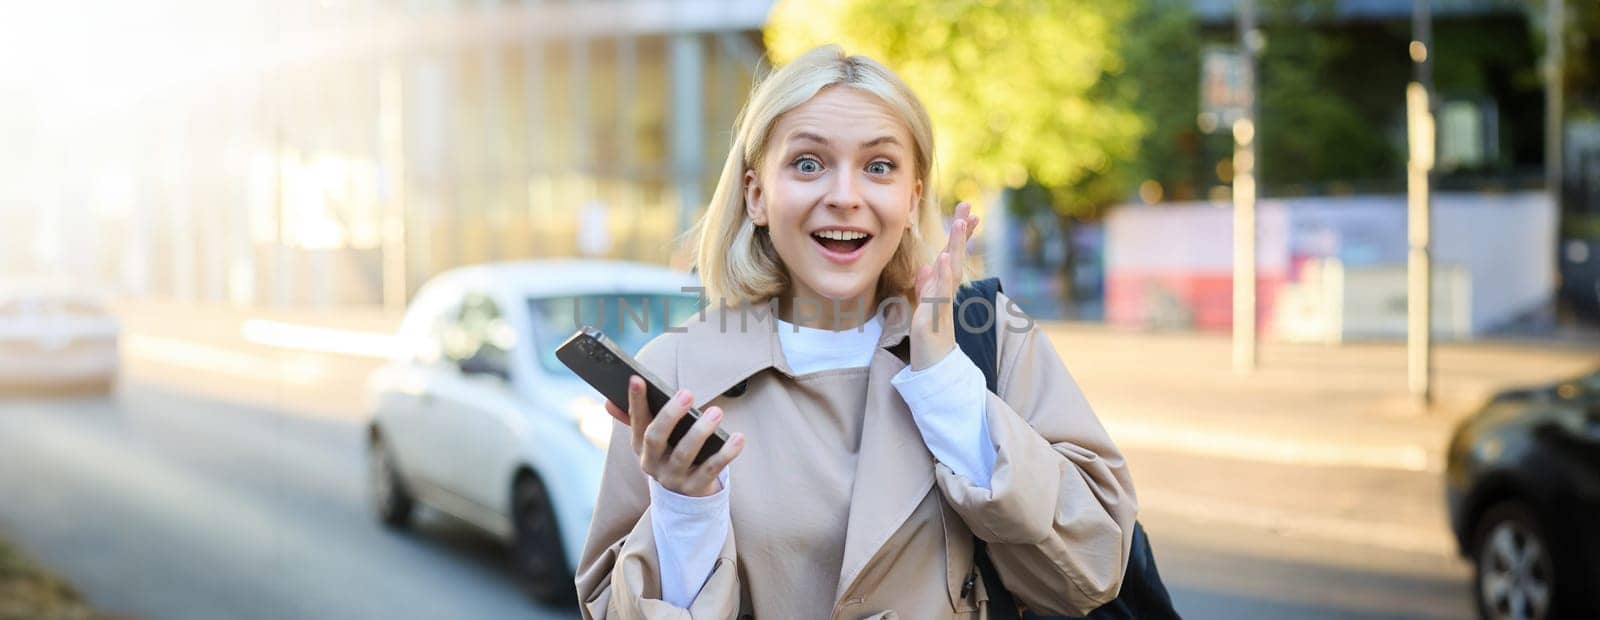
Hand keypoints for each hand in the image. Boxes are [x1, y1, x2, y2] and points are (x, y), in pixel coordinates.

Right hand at [604, 376, 744, 496]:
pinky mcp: (695, 488)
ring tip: (716, 412)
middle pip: (655, 438)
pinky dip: (726, 453)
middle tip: (687, 393)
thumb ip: (634, 419)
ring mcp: (673, 478)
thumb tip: (608, 401)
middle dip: (669, 415)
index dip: (634, 401)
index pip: (635, 421)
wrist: (683, 498)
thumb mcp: (652, 440)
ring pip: (684, 454)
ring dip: (700, 432)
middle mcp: (652, 463)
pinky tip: (738, 438)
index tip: (636, 379)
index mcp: (640, 447)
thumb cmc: (670, 454)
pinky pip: (711, 469)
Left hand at [909, 201, 979, 370]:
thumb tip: (926, 267)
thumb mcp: (924, 308)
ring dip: (955, 245)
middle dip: (961, 230)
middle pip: (955, 255)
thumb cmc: (929, 339)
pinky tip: (942, 257)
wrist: (933, 368)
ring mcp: (942, 303)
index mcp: (943, 288)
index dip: (959, 235)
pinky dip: (941, 274)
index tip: (968, 213)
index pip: (951, 256)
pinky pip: (939, 292)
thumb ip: (926, 287)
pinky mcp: (934, 316)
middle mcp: (946, 292)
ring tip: (960, 222)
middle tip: (968, 204)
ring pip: (951, 269)